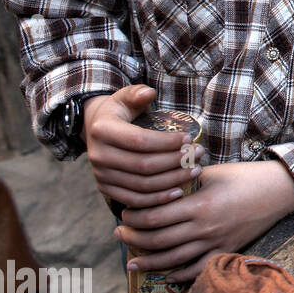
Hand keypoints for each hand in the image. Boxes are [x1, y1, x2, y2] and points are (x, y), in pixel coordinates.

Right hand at [83, 85, 203, 207]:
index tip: (189, 139)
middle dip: (176, 162)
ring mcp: (101, 175)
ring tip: (195, 170)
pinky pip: (135, 200)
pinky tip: (179, 192)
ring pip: (142, 185)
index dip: (167, 143)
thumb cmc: (119, 112)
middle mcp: (98, 155)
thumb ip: (136, 93)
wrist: (95, 130)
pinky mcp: (106, 189)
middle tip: (198, 155)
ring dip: (172, 180)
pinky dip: (158, 199)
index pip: (140, 141)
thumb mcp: (124, 97)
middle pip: (144, 166)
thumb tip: (149, 92)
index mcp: (102, 130)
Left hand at [117, 160, 293, 280]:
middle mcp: (204, 228)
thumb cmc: (245, 176)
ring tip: (132, 263)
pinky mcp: (227, 250)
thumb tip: (156, 184)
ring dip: (150, 262)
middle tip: (119, 235)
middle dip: (134, 239)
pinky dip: (180, 275)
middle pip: (158, 240)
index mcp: (198, 205)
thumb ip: (183, 181)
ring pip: (175, 259)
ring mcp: (216, 242)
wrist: (279, 190)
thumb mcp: (212, 173)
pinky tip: (166, 275)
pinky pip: (199, 269)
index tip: (123, 214)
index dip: (134, 218)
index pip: (154, 217)